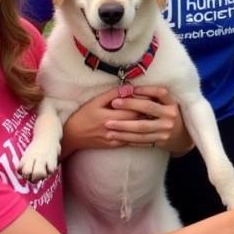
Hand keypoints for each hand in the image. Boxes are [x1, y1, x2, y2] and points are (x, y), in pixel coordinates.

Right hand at [62, 85, 191, 153]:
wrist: (72, 136)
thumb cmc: (83, 115)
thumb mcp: (95, 101)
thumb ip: (113, 95)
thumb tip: (130, 88)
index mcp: (107, 115)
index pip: (131, 109)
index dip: (144, 104)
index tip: (155, 99)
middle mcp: (112, 128)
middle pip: (136, 121)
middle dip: (149, 115)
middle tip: (162, 109)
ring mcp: (114, 139)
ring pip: (136, 133)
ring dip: (149, 127)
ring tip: (159, 120)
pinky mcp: (114, 146)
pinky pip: (131, 142)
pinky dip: (142, 138)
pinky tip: (152, 133)